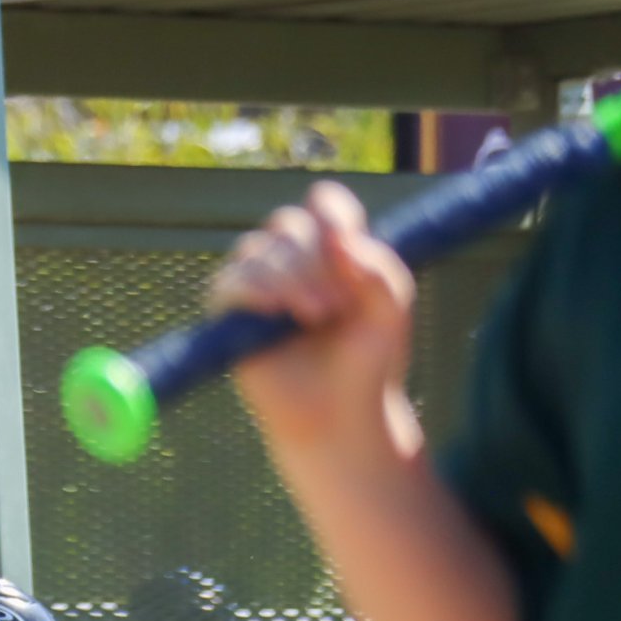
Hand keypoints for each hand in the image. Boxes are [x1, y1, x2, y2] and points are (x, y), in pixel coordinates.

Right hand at [217, 182, 417, 454]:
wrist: (340, 415)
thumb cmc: (368, 363)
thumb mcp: (391, 309)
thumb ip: (377, 267)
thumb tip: (338, 239)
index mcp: (333, 252)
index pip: (323, 204)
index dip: (331, 212)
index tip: (346, 239)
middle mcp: (292, 262)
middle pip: (288, 225)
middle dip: (313, 259)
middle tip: (336, 305)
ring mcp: (258, 287)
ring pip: (257, 251)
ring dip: (289, 278)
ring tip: (314, 316)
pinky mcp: (230, 316)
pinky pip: (230, 283)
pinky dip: (254, 290)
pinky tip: (276, 311)